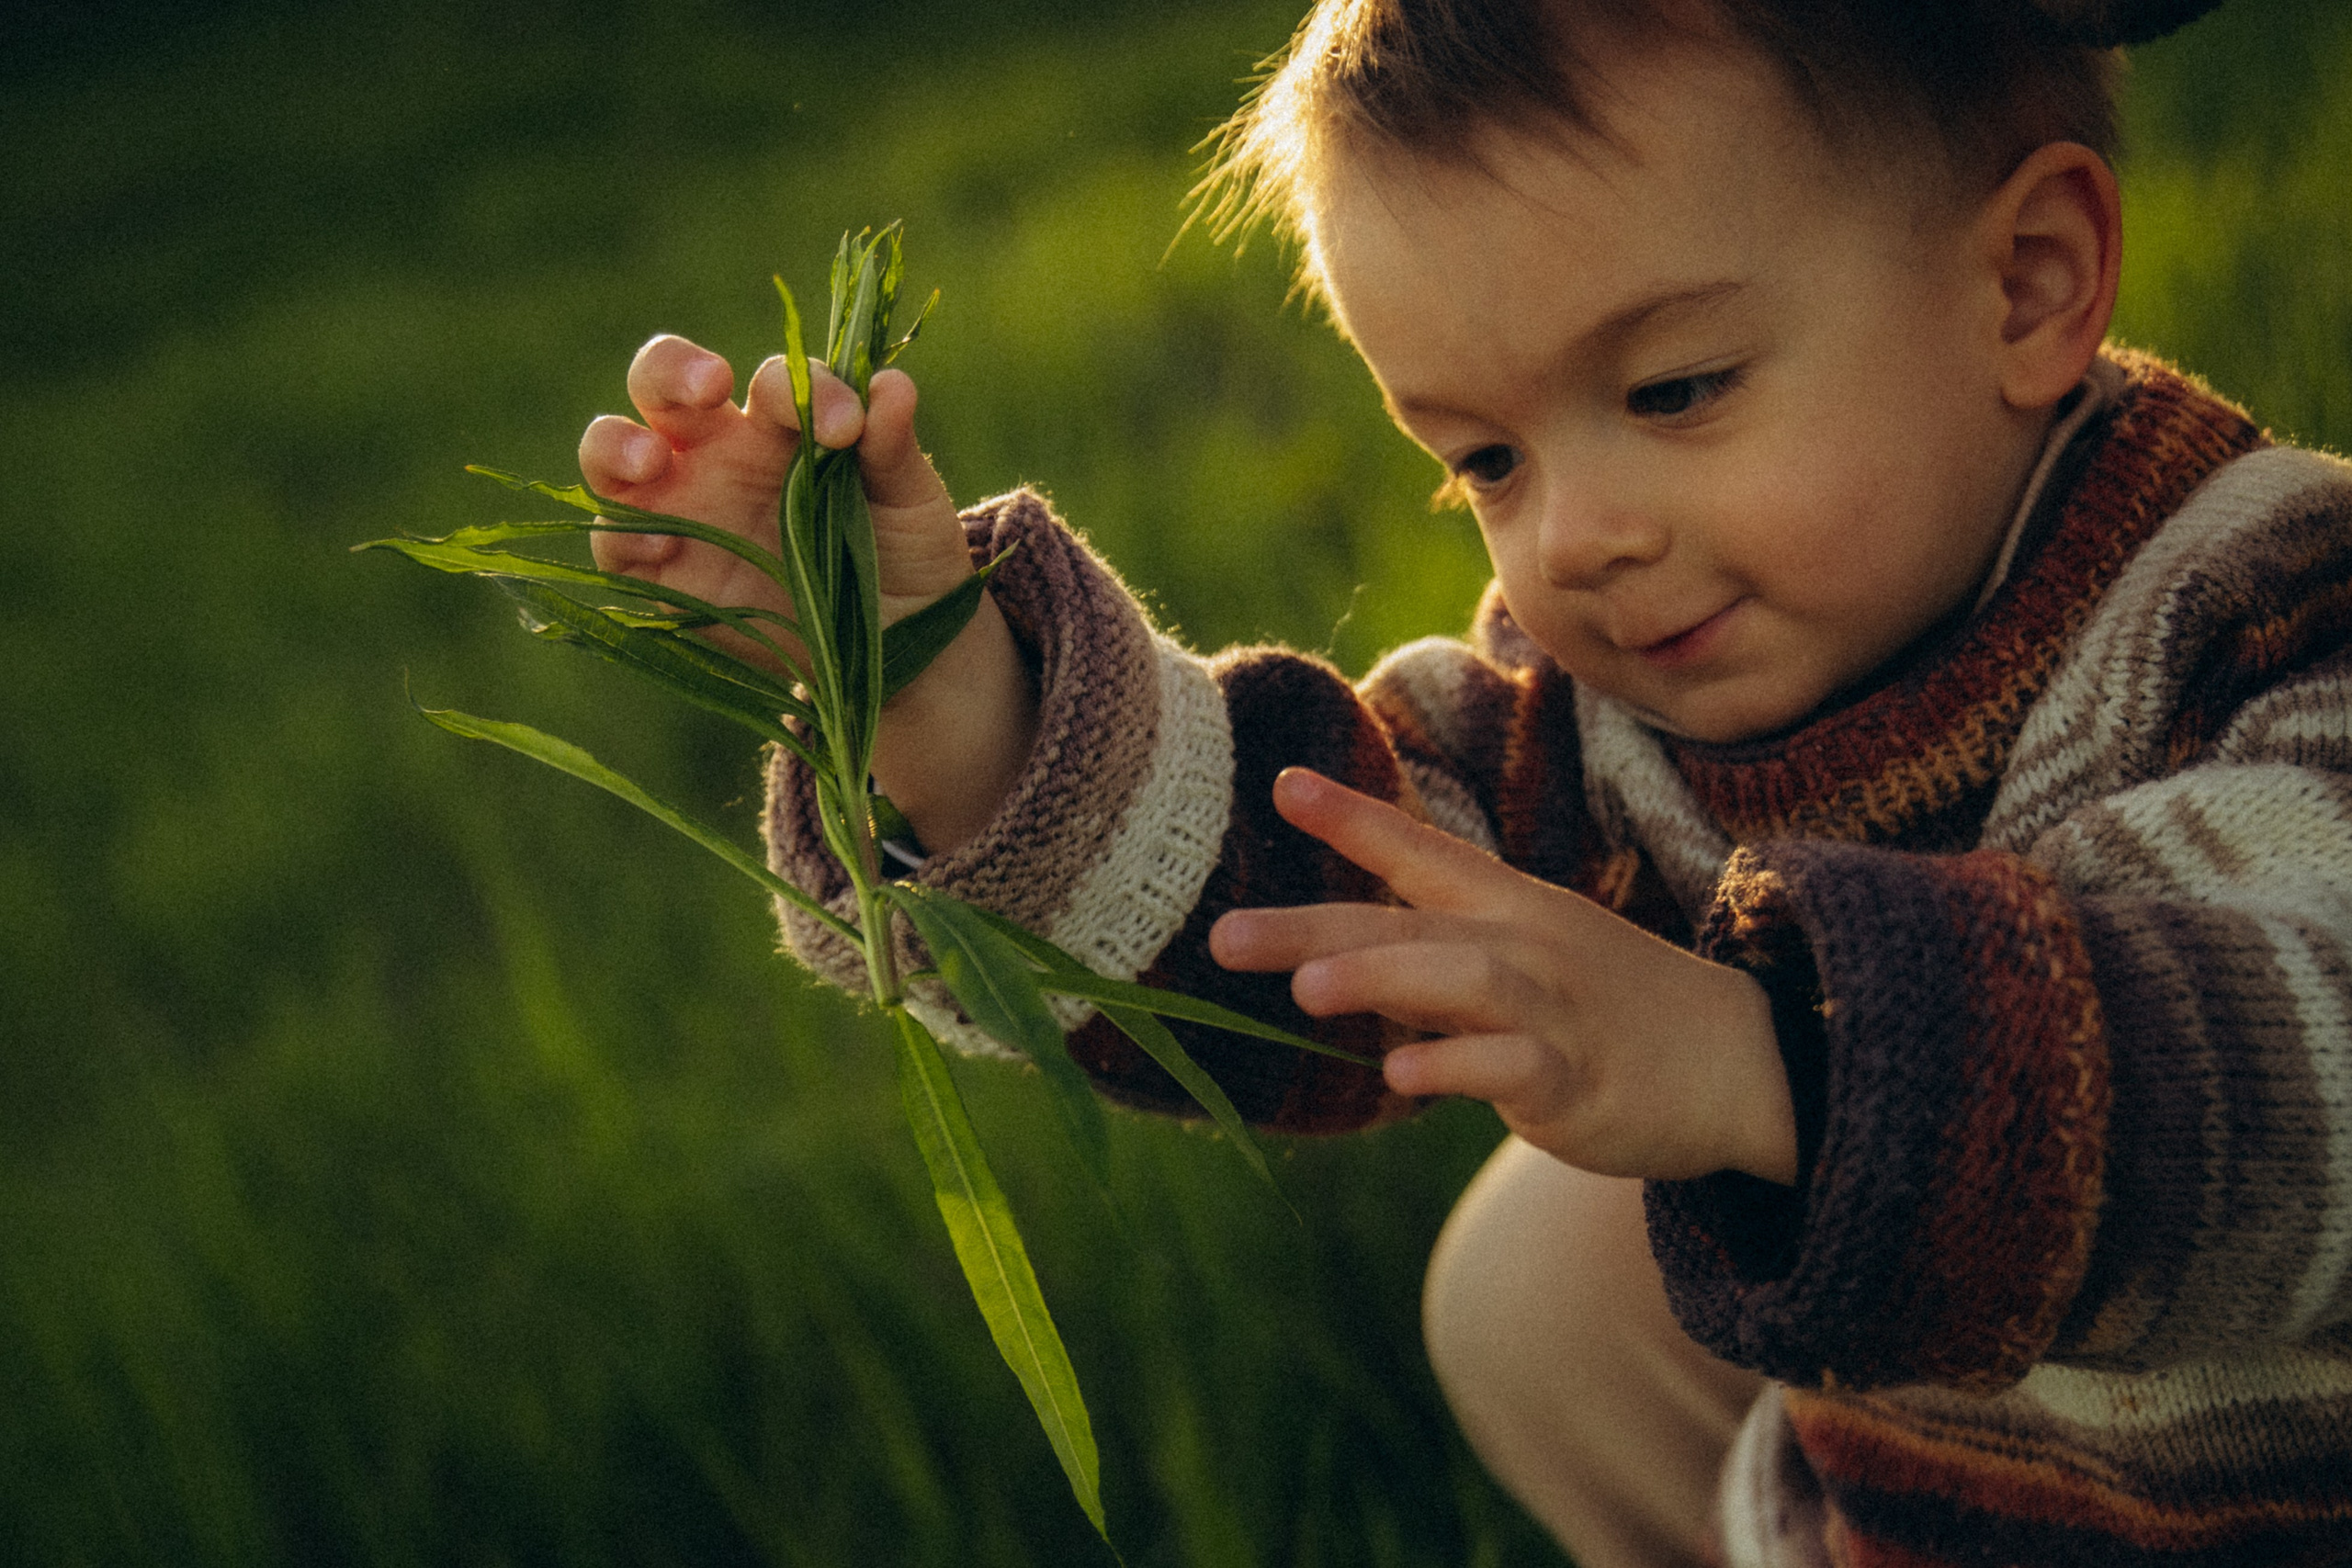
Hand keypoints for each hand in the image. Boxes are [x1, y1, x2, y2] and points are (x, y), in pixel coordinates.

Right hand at [579, 335, 1035, 854]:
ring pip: (613, 451)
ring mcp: (683, 508)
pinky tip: (660, 547)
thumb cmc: (901, 552)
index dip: (803, 389)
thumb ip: (892, 445)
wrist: (896, 643)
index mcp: (780, 422)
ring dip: (616, 444)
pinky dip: (623, 536)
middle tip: (711, 386)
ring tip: (650, 460)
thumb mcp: (909, 500)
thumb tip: (893, 385)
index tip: (847, 426)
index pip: (772, 381)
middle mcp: (719, 451)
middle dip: (673, 371)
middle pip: (663, 382)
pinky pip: (615, 543)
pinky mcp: (660, 573)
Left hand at [1209, 768, 1797, 1183]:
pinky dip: (1454, 1068)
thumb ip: (1425, 953)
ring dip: (1380, 981)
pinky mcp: (1577, 1080)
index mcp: (1505, 905)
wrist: (1739, 1059)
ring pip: (1460, 982)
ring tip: (1305, 992)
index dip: (1352, 818)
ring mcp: (1552, 1009)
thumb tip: (1320, 959)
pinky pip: (1511, 1068)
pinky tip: (1399, 1076)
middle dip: (1313, 926)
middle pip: (1408, 923)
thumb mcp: (1520, 955)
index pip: (1419, 850)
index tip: (1282, 785)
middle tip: (1225, 938)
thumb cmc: (1606, 1005)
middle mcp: (1523, 943)